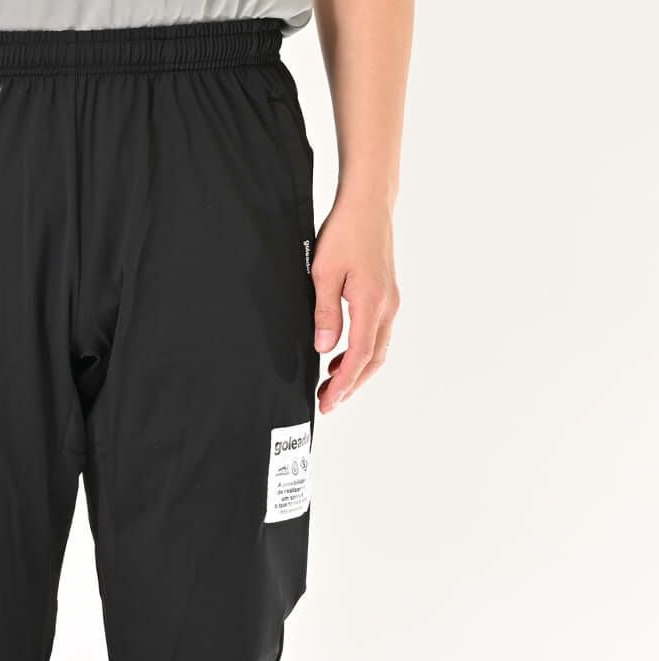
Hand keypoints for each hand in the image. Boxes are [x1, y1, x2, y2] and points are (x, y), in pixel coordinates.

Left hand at [311, 196, 399, 413]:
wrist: (368, 204)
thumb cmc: (345, 232)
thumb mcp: (324, 273)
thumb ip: (325, 313)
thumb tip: (325, 349)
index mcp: (372, 303)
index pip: (360, 356)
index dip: (344, 383)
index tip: (328, 401)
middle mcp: (387, 306)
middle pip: (373, 360)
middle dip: (351, 385)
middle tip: (327, 402)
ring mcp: (389, 301)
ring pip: (377, 349)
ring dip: (356, 371)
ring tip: (330, 385)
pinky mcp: (386, 296)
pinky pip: (377, 334)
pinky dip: (361, 353)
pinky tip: (341, 357)